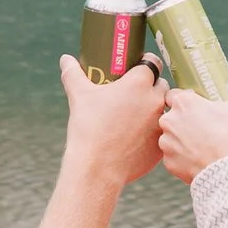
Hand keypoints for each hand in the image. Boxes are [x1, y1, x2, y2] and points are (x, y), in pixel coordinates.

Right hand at [58, 52, 164, 187]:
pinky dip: (151, 132)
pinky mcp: (160, 145)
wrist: (96, 167)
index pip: (153, 62)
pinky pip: (159, 132)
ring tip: (135, 115)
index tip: (137, 67)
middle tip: (133, 92)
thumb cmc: (88, 127)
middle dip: (150, 86)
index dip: (145, 62)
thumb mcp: (78, 95)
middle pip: (161, 85)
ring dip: (153, 109)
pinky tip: (136, 136)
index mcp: (139, 83)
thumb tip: (65, 59)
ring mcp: (160, 124)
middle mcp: (155, 100)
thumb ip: (73, 73)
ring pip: (162, 109)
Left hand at [158, 80, 227, 181]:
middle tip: (201, 127)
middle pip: (172, 116)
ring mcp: (166, 142)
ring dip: (180, 139)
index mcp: (183, 103)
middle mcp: (169, 120)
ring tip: (200, 145)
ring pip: (170, 136)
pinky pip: (172, 156)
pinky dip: (182, 157)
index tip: (196, 108)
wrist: (224, 171)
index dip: (185, 101)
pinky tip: (196, 159)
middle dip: (183, 121)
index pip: (174, 95)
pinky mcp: (167, 161)